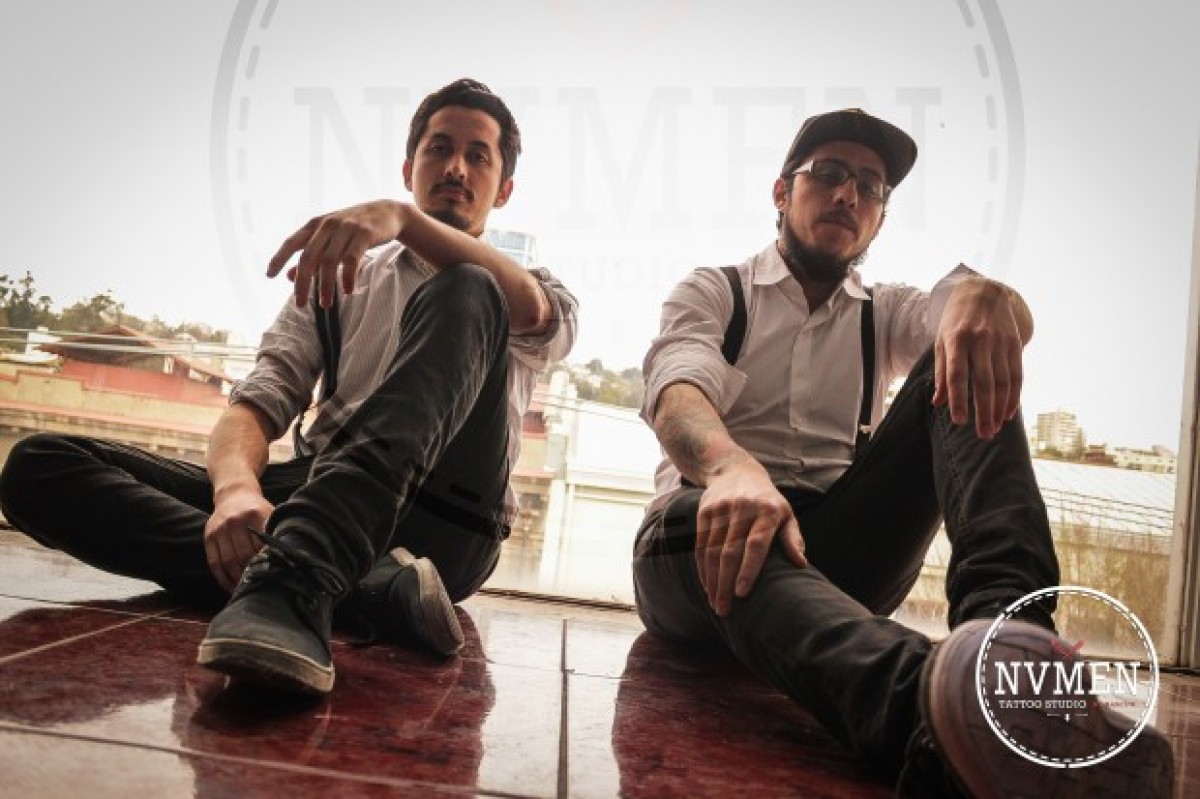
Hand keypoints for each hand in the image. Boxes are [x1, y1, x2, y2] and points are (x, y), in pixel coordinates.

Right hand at [204, 485, 273, 591]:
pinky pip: (214, 563)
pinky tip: (231, 587)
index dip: (266, 563)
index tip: (273, 576)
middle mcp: (234, 521)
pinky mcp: (208, 536)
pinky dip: (222, 578)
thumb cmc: (257, 510)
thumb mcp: (270, 514)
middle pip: (244, 555)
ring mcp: (219, 529)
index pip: (261, 545)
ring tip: (246, 590)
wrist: (234, 494)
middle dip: (252, 573)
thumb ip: (276, 532)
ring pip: (228, 561)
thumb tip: (287, 557)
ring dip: (237, 580)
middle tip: (261, 585)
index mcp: (254, 515)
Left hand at [267, 200, 404, 308]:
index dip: (279, 258)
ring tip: (325, 304)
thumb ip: (311, 255)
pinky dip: (348, 277)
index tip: (269, 275)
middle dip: (302, 283)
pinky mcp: (364, 234)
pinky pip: (352, 260)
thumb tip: (289, 277)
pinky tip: (348, 291)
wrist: (388, 212)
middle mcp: (328, 225)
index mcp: (316, 225)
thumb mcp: (330, 238)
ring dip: (326, 286)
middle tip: (300, 304)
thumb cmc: (355, 228)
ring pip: (329, 262)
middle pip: (308, 257)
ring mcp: (346, 228)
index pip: (292, 242)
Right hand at [696, 462, 806, 616]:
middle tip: (724, 610)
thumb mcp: (786, 514)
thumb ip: (793, 538)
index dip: (748, 570)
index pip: (756, 544)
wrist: (735, 471)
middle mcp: (743, 509)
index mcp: (768, 511)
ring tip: (715, 603)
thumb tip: (801, 564)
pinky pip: (700, 545)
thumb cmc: (767, 501)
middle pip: (730, 551)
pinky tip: (706, 585)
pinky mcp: (704, 512)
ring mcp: (721, 510)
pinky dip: (702, 568)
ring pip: (712, 551)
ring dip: (712, 580)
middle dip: (725, 583)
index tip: (742, 594)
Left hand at [933, 277, 1026, 438]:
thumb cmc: (956, 322)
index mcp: (956, 340)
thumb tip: (938, 403)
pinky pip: (1017, 375)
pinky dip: (1014, 396)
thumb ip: (942, 373)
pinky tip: (1008, 413)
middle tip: (984, 435)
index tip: (959, 421)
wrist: (984, 292)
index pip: (957, 374)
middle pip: (984, 382)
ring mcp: (1000, 342)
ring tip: (995, 428)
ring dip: (1000, 409)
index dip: (959, 399)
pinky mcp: (1015, 344)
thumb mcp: (941, 342)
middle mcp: (980, 341)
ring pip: (1003, 382)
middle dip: (984, 412)